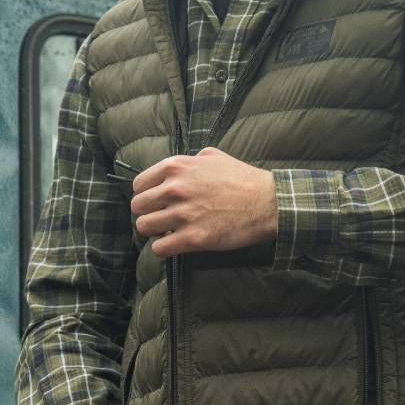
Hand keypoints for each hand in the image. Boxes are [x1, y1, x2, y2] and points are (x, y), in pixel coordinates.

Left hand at [131, 146, 277, 258]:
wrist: (267, 203)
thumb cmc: (243, 179)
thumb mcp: (213, 156)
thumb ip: (191, 159)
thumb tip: (179, 167)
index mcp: (176, 167)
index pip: (139, 184)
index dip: (146, 195)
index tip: (155, 202)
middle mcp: (175, 189)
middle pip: (138, 207)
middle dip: (148, 214)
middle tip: (162, 219)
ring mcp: (182, 214)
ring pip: (144, 228)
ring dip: (155, 232)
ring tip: (168, 232)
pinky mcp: (193, 238)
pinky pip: (159, 249)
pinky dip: (164, 249)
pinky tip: (175, 244)